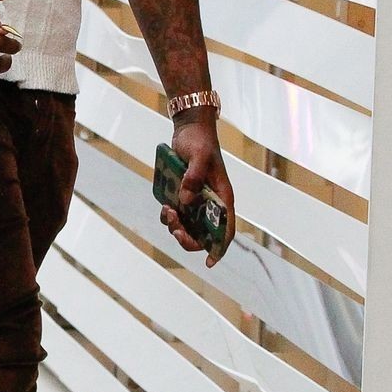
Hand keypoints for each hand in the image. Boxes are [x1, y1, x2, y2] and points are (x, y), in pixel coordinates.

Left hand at [161, 113, 235, 266]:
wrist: (189, 129)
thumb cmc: (199, 141)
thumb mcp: (198, 157)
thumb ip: (193, 178)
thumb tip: (185, 202)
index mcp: (223, 197)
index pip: (226, 229)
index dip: (220, 248)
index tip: (210, 262)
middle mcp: (211, 203)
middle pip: (204, 234)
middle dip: (189, 238)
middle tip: (176, 229)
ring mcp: (197, 200)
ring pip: (188, 226)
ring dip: (177, 227)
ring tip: (168, 212)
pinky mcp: (184, 195)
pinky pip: (177, 215)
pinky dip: (169, 217)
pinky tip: (164, 206)